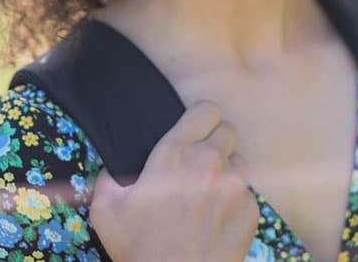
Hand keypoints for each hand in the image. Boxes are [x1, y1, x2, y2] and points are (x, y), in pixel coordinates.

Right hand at [90, 100, 258, 261]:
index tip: (193, 131)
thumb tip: (113, 167)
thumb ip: (108, 178)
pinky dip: (235, 202)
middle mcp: (211, 162)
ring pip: (239, 161)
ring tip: (208, 194)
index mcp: (177, 153)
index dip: (200, 118)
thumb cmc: (140, 249)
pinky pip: (247, 193)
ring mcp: (235, 185)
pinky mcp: (250, 210)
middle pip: (228, 130)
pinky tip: (217, 219)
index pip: (206, 109)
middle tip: (199, 165)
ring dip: (226, 171)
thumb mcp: (107, 211)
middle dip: (215, 142)